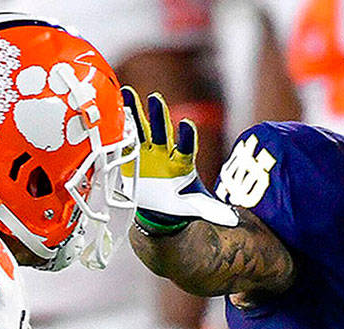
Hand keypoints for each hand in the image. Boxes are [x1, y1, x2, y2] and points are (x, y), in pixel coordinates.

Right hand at [121, 86, 238, 233]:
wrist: (160, 209)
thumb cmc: (181, 202)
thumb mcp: (197, 206)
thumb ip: (213, 210)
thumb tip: (233, 219)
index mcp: (182, 162)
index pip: (186, 147)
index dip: (187, 136)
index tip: (186, 125)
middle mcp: (164, 153)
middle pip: (161, 131)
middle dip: (158, 115)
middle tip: (155, 98)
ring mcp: (146, 153)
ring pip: (140, 129)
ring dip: (134, 112)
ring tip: (127, 93)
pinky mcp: (130, 158)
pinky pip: (123, 141)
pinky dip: (117, 128)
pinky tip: (111, 113)